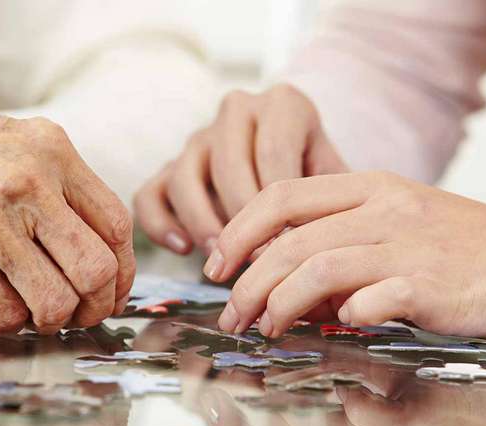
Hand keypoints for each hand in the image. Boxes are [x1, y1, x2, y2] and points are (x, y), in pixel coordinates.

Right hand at [0, 93, 134, 333]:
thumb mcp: (4, 139)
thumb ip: (52, 182)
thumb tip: (94, 245)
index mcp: (49, 150)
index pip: (116, 225)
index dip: (122, 270)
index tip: (112, 288)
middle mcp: (27, 184)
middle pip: (96, 270)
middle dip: (94, 305)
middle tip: (79, 314)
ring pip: (54, 303)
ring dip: (48, 320)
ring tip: (32, 312)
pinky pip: (4, 316)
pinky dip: (5, 323)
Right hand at [133, 84, 346, 254]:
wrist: (294, 165)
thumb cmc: (319, 179)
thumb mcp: (337, 177)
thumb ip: (334, 199)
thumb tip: (324, 243)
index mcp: (282, 104)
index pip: (273, 153)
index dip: (280, 207)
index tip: (290, 247)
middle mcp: (236, 111)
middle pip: (228, 165)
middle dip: (243, 220)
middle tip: (259, 260)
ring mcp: (197, 139)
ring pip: (184, 178)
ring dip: (203, 224)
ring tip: (223, 259)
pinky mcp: (167, 169)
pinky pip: (149, 195)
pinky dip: (160, 224)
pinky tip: (184, 249)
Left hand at [203, 171, 485, 340]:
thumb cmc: (475, 253)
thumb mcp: (406, 229)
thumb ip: (349, 245)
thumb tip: (292, 286)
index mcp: (374, 186)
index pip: (282, 194)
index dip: (238, 228)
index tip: (216, 263)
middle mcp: (386, 208)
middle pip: (289, 238)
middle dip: (246, 280)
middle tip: (230, 315)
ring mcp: (410, 245)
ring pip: (316, 266)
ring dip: (277, 302)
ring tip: (263, 329)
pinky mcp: (433, 286)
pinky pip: (368, 301)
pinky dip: (341, 319)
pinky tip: (333, 332)